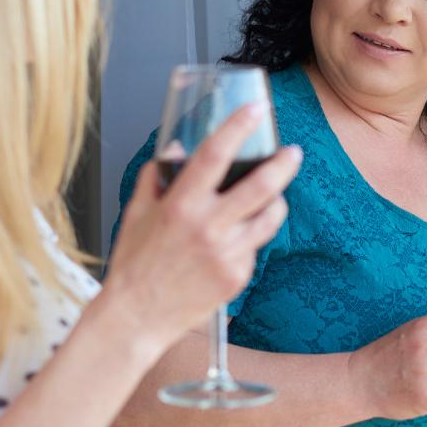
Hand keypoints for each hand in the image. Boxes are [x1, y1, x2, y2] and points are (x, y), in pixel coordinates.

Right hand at [101, 101, 301, 348]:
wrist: (137, 317)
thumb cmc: (134, 264)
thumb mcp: (136, 213)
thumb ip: (157, 177)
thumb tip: (178, 149)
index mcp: (180, 205)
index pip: (215, 155)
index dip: (238, 127)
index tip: (256, 109)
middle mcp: (208, 227)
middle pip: (261, 186)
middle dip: (284, 163)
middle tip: (292, 152)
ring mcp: (227, 253)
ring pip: (269, 217)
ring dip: (276, 201)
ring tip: (272, 196)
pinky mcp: (238, 275)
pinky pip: (255, 246)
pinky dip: (249, 237)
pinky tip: (233, 241)